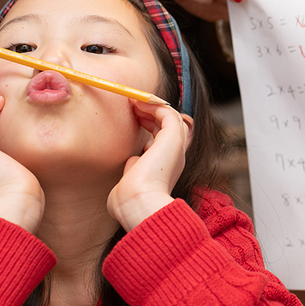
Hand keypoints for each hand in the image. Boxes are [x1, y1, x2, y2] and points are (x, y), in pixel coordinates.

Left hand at [107, 101, 193, 230]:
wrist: (138, 203)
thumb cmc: (128, 201)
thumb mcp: (130, 183)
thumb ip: (133, 171)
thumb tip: (132, 162)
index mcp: (167, 169)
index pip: (165, 142)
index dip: (151, 127)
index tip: (135, 119)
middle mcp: (175, 158)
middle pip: (171, 127)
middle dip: (153, 114)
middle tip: (134, 106)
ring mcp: (175, 148)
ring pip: (173, 118)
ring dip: (154, 107)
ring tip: (135, 102)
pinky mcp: (172, 138)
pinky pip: (168, 112)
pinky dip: (154, 105)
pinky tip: (139, 104)